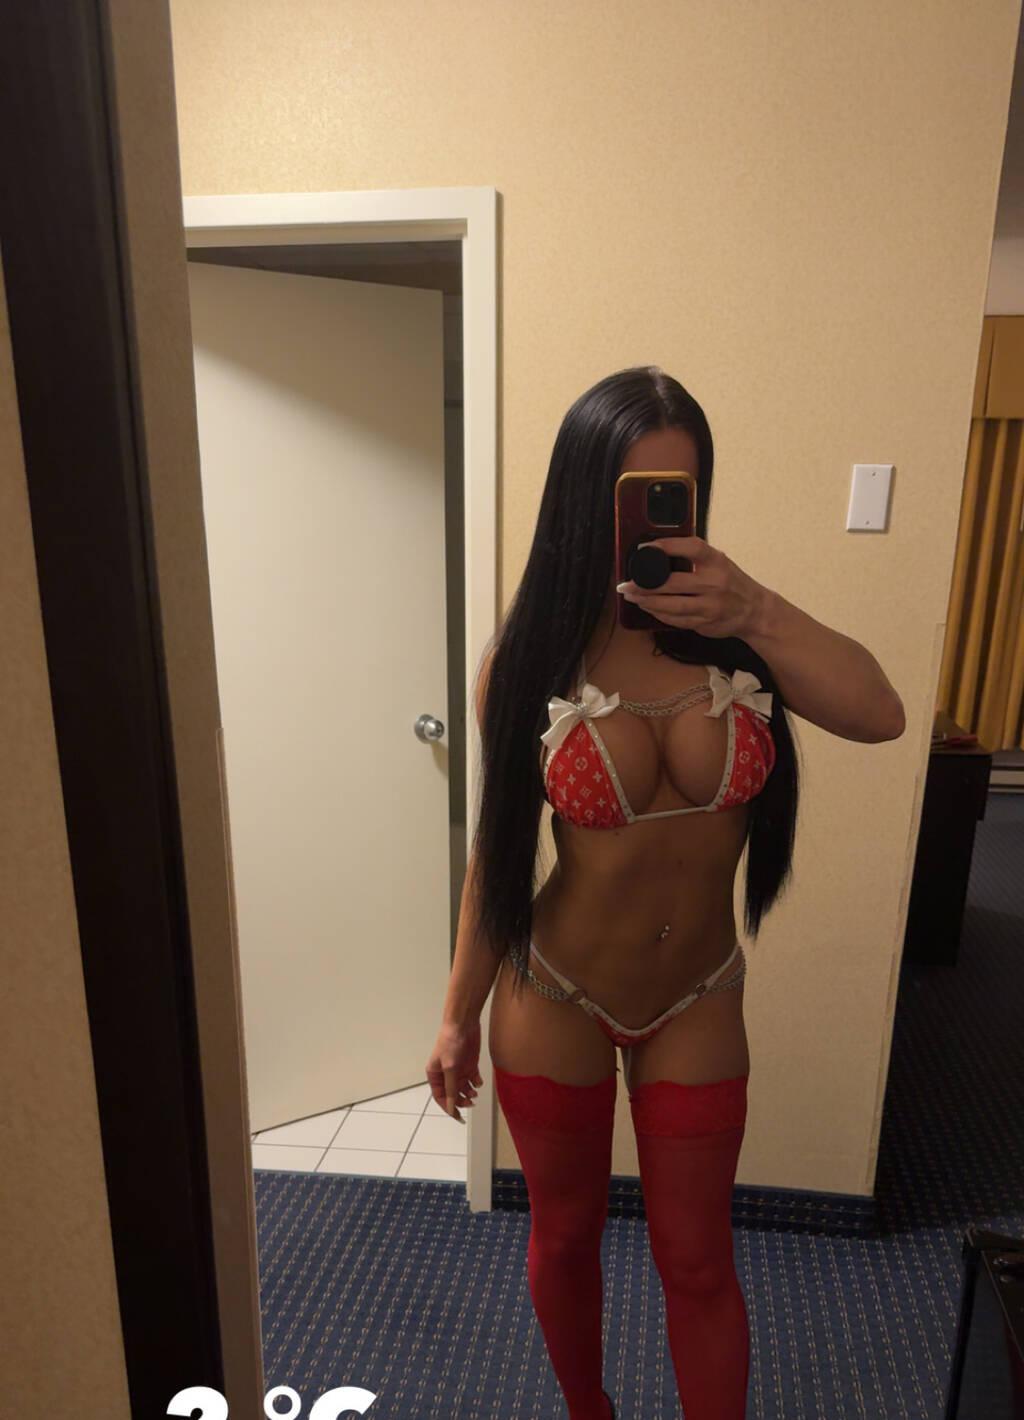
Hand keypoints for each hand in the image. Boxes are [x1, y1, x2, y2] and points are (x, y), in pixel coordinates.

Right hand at [426, 1019, 482, 1123]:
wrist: (464, 1024)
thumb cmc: (450, 1042)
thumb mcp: (450, 1068)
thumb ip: (451, 1088)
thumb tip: (450, 1107)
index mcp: (435, 1074)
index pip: (440, 1096)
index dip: (448, 1107)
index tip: (458, 1116)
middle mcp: (446, 1073)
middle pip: (452, 1094)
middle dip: (461, 1100)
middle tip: (470, 1102)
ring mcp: (458, 1069)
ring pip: (463, 1087)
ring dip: (469, 1092)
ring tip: (475, 1093)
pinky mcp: (469, 1064)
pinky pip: (473, 1078)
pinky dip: (476, 1082)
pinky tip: (479, 1081)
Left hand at [616, 534, 768, 639]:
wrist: (755, 611)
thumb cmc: (732, 583)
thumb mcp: (720, 563)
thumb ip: (696, 558)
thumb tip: (658, 552)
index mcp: (717, 562)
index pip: (691, 548)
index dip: (667, 546)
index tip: (645, 547)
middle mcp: (714, 583)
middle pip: (673, 583)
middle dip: (645, 584)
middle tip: (627, 584)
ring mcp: (710, 606)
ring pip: (672, 606)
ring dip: (648, 602)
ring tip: (632, 597)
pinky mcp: (705, 623)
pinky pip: (677, 620)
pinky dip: (659, 615)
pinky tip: (648, 608)